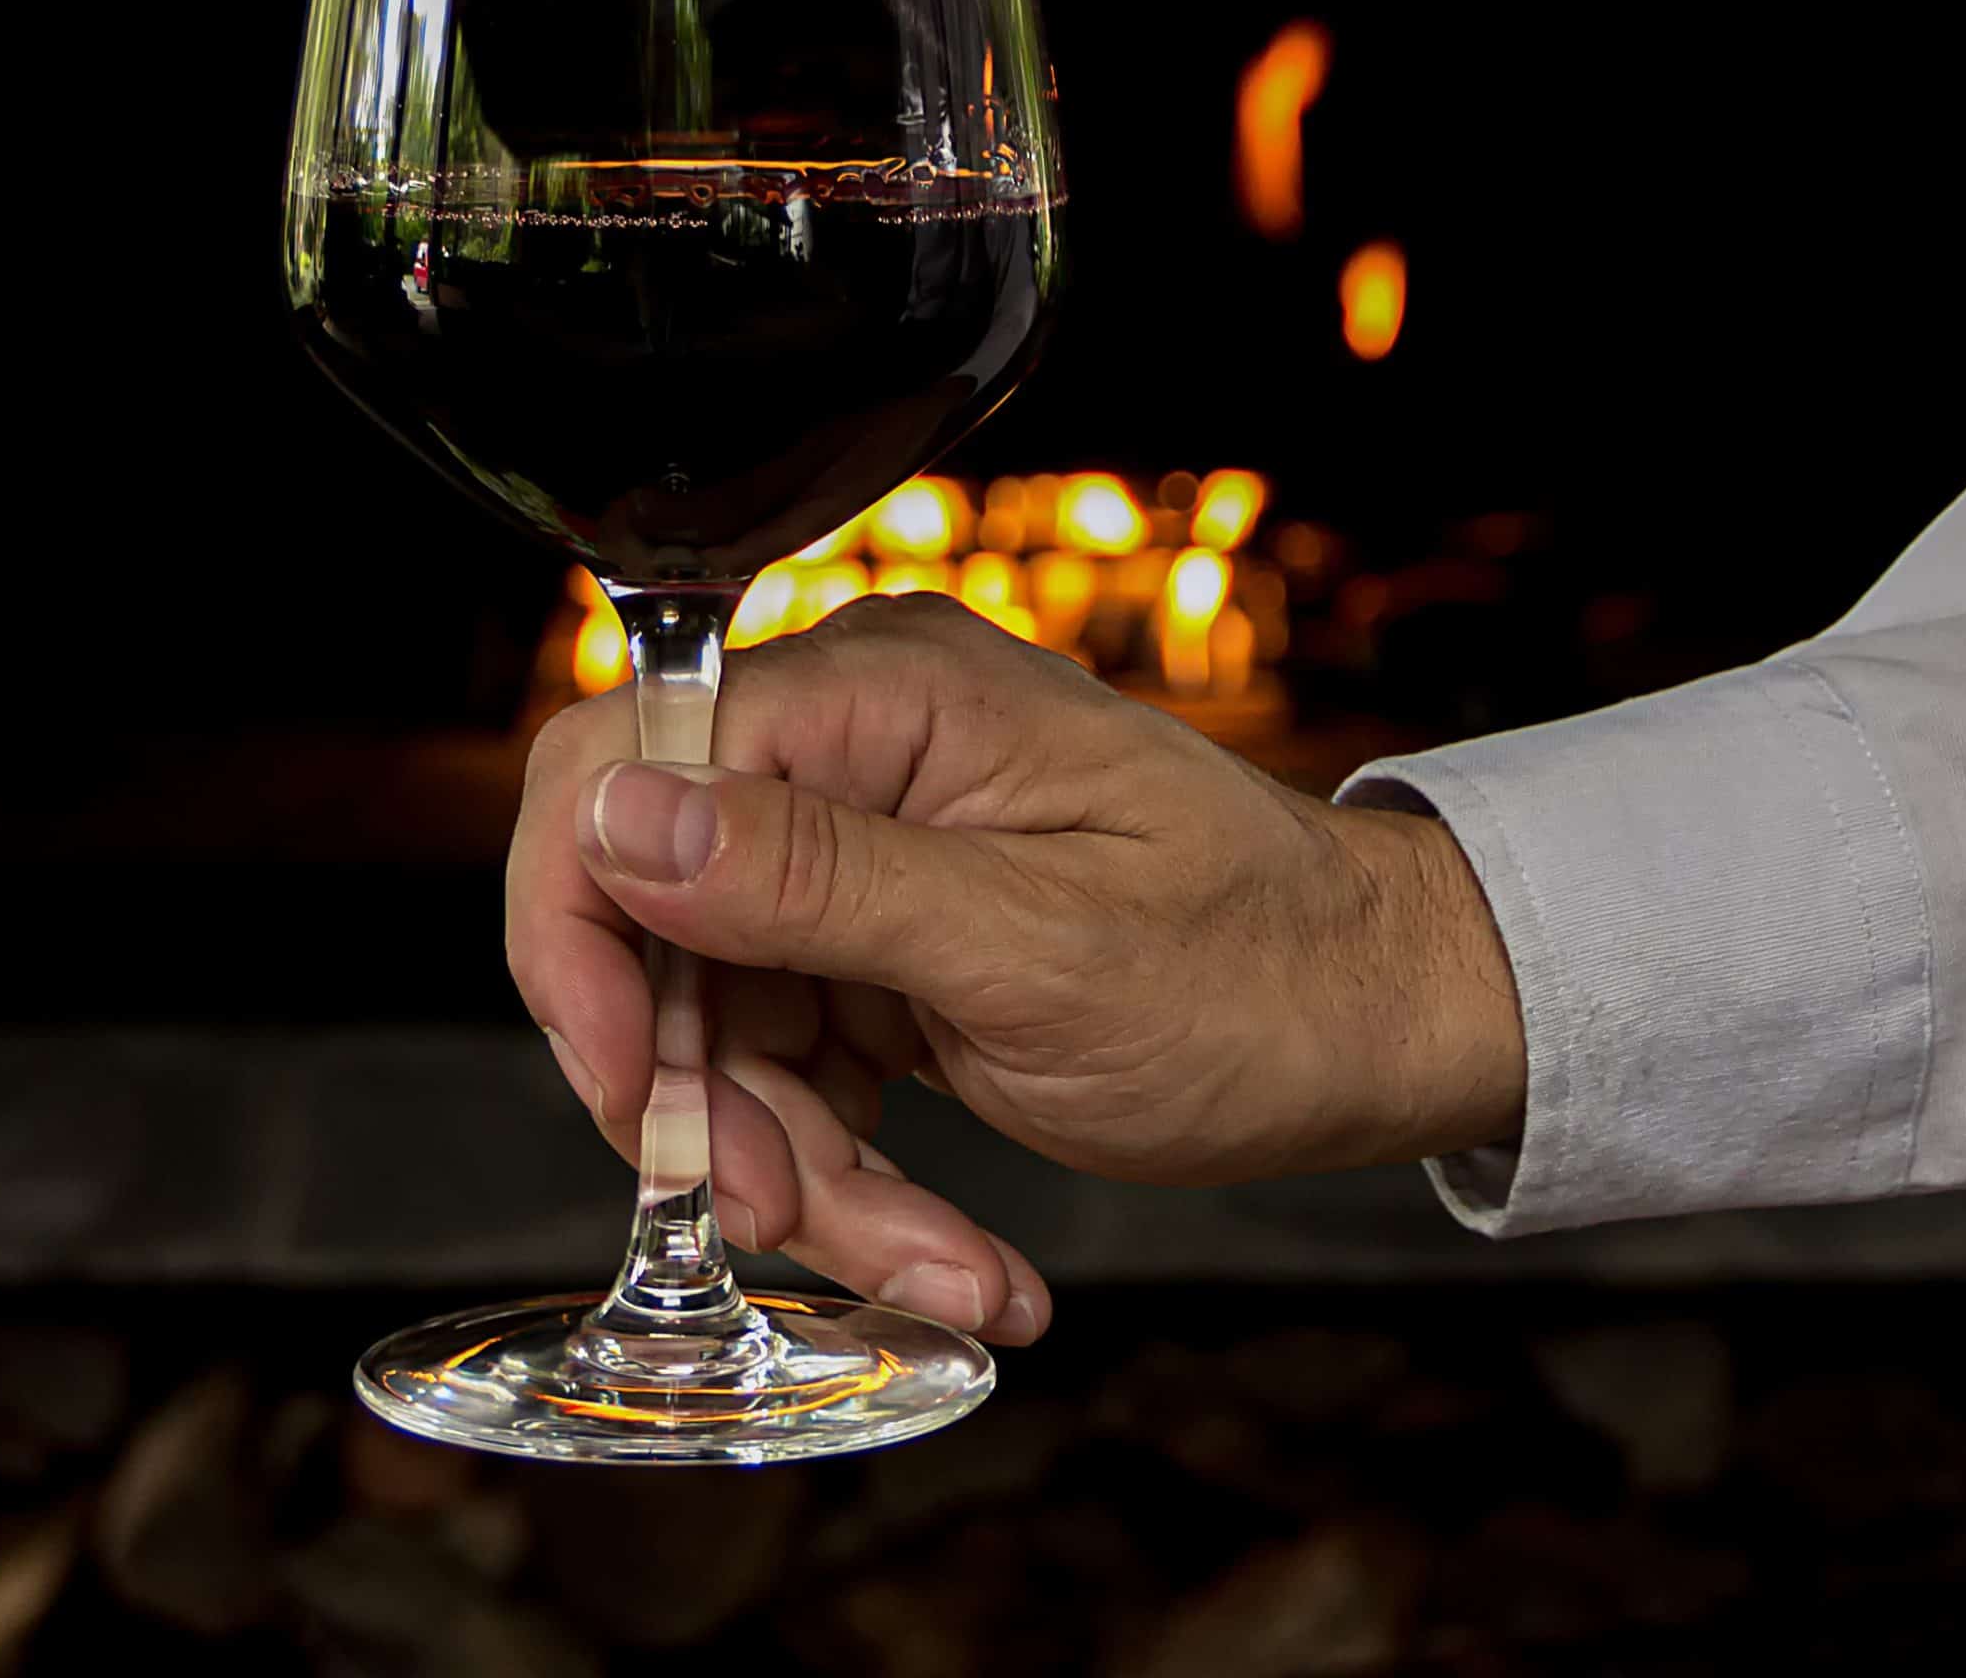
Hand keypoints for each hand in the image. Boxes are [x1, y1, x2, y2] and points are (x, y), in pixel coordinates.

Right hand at [506, 596, 1522, 1345]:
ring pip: (720, 1024)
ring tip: (939, 1269)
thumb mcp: (1036, 945)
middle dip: (711, 1097)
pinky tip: (952, 1253)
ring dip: (801, 1172)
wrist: (1385, 1020)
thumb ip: (814, 878)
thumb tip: (617, 814)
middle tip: (796, 1216)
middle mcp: (855, 750)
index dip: (580, 927)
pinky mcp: (884, 941)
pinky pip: (794, 1065)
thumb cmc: (1262, 967)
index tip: (630, 1093)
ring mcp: (867, 849)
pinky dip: (849, 1176)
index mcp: (882, 695)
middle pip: (655, 918)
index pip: (624, 757)